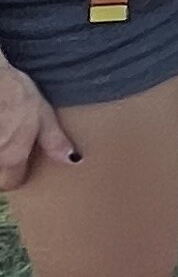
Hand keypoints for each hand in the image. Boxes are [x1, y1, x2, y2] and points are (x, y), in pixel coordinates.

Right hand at [0, 56, 78, 188]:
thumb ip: (54, 140)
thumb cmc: (13, 92)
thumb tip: (72, 159)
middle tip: (5, 144)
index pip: (11, 183)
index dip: (15, 175)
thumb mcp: (42, 114)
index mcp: (11, 157)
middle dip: (0, 165)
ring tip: (2, 130)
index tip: (17, 164)